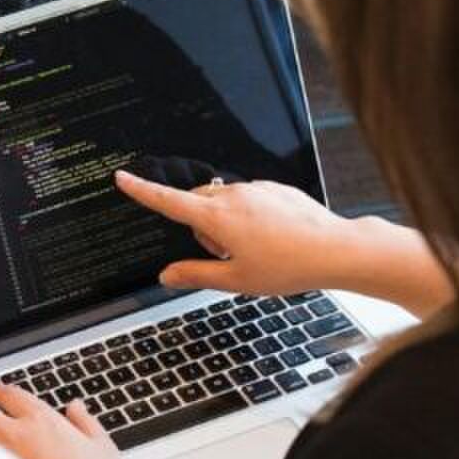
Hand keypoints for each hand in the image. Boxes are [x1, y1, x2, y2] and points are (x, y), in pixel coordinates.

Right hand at [115, 170, 453, 317]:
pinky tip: (272, 238)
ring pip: (224, 203)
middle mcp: (233, 196)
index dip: (142, 191)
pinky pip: (248, 199)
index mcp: (217, 218)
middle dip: (201, 228)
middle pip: (198, 205)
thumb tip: (167, 275)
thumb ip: (195, 274)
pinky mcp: (274, 188)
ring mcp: (256, 189)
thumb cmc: (288, 267)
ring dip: (226, 223)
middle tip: (226, 256)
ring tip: (256, 250)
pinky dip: (249, 217)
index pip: (168, 201)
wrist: (336, 249)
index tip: (122, 178)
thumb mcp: (235, 280)